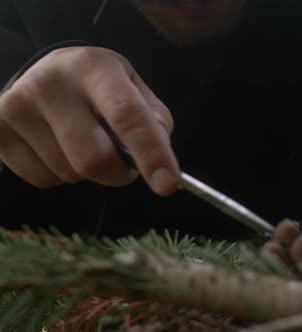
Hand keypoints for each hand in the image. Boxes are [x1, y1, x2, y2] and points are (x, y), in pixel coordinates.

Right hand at [0, 47, 179, 194]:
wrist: (49, 73)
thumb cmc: (102, 88)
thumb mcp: (136, 92)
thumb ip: (154, 124)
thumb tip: (157, 164)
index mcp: (94, 66)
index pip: (128, 115)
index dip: (151, 154)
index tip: (168, 185)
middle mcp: (51, 81)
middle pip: (94, 158)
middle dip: (119, 174)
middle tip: (124, 164)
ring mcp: (17, 105)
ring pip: (69, 173)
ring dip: (88, 173)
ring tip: (84, 143)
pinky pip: (42, 180)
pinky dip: (60, 176)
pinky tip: (58, 148)